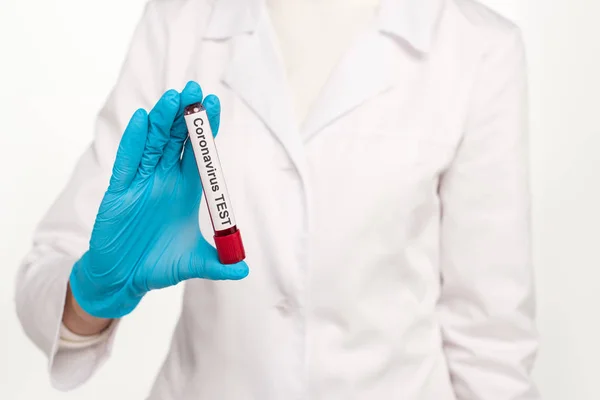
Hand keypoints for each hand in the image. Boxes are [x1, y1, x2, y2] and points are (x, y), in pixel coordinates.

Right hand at [69, 81, 248, 318]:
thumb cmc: (157, 266)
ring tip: (173, 99)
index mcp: (185, 191)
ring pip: (153, 145)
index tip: (215, 105)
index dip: (206, 132)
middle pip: (176, 141)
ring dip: (162, 121)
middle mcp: (164, 181)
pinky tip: (142, 120)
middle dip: (186, 116)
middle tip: (195, 90)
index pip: (198, 155)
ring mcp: (141, 183)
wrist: (124, 279)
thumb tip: (244, 269)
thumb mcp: (193, 263)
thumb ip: (218, 263)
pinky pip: (127, 162)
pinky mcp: (118, 192)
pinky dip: (134, 142)